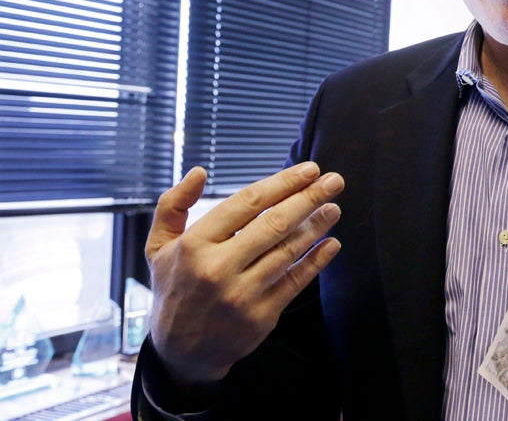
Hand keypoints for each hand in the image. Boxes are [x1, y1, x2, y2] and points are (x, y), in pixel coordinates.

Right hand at [145, 162, 343, 387]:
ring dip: (317, 226)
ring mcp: (242, 293)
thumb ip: (172, 206)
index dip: (282, 183)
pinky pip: (295, 281)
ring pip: (288, 250)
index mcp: (195, 244)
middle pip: (274, 223)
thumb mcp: (158, 248)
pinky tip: (331, 243)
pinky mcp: (262, 316)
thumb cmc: (175, 289)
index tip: (308, 170)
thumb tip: (199, 172)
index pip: (247, 203)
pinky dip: (317, 260)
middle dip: (309, 198)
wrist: (181, 353)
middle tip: (335, 181)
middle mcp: (218, 268)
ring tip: (334, 208)